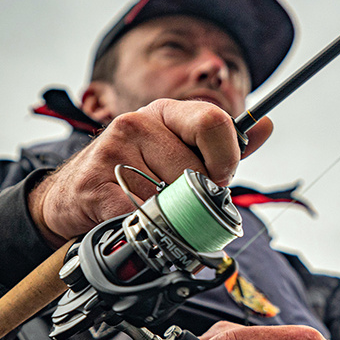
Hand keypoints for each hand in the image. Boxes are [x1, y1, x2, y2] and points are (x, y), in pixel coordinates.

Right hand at [28, 99, 271, 245]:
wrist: (74, 195)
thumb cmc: (135, 172)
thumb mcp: (178, 150)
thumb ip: (224, 144)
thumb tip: (266, 125)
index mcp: (167, 112)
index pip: (214, 122)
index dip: (224, 158)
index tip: (217, 177)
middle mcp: (139, 122)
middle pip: (195, 170)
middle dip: (195, 196)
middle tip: (178, 200)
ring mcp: (115, 151)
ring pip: (171, 197)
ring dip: (169, 215)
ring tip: (150, 206)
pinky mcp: (97, 184)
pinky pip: (143, 216)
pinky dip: (146, 227)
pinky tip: (132, 217)